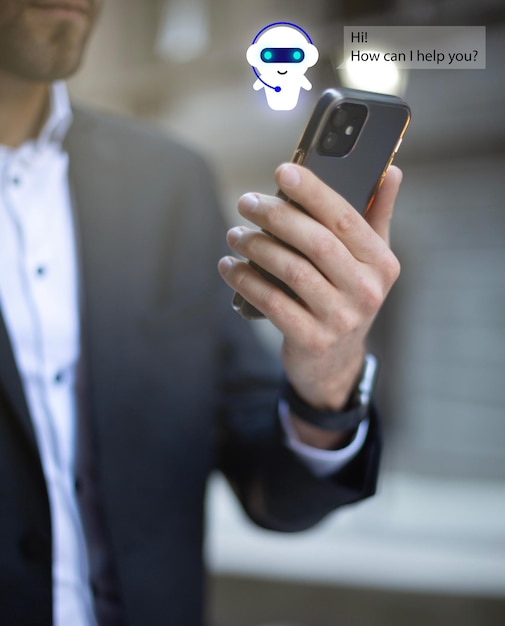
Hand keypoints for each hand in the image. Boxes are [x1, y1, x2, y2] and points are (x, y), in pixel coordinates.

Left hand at [218, 163, 401, 422]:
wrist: (335, 362)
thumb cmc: (347, 298)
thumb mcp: (369, 262)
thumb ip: (377, 215)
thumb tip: (391, 170)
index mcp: (381, 263)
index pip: (345, 218)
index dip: (313, 192)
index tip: (282, 171)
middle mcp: (366, 290)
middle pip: (315, 242)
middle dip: (276, 216)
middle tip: (246, 202)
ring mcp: (340, 318)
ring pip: (290, 270)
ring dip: (256, 247)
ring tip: (235, 234)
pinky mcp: (311, 339)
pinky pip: (271, 301)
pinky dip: (245, 280)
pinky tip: (229, 267)